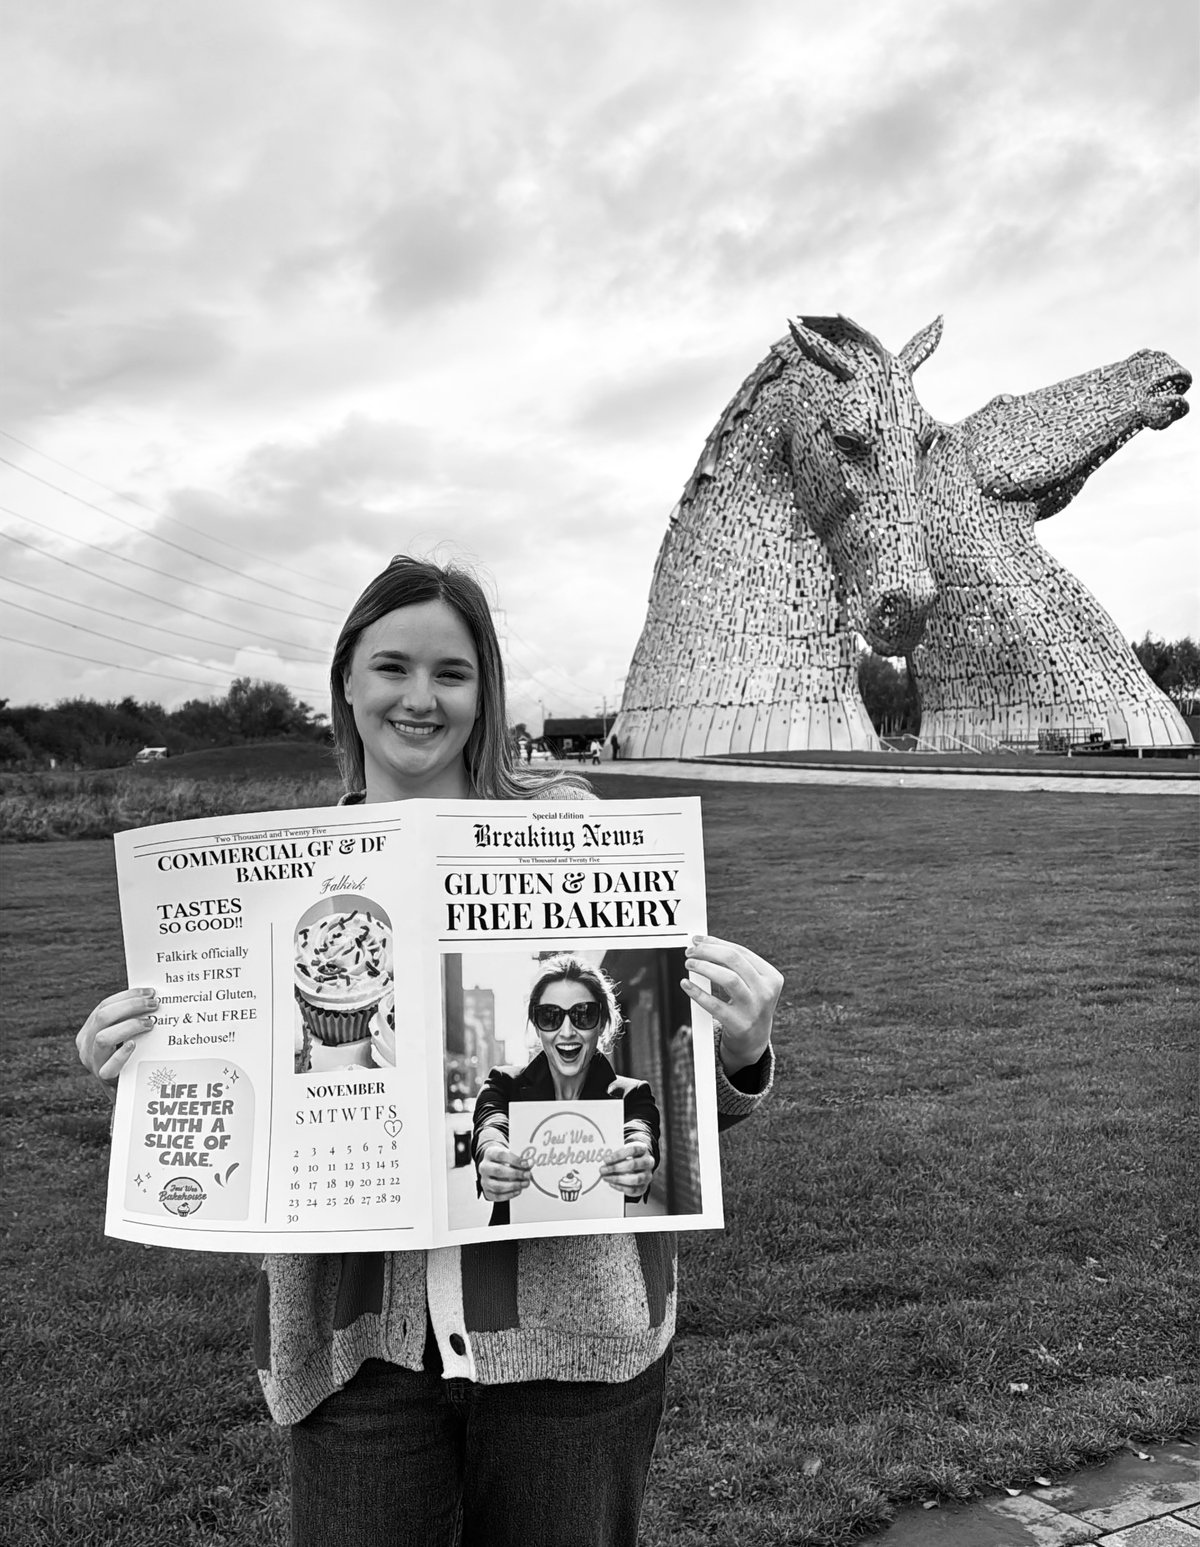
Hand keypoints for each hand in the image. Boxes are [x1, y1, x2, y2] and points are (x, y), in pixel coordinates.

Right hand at [76, 987, 158, 1088]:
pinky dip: (122, 1054)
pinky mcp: (103, 1079)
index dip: (128, 996)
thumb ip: (128, 1021)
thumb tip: (152, 998)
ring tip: (149, 1024)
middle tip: (154, 1005)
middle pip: (103, 1017)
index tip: (150, 992)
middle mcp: (86, 1045)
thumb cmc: (129, 1058)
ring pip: (103, 1038)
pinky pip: (109, 1067)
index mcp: (89, 1031)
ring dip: (129, 1026)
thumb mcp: (122, 1037)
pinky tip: (134, 1045)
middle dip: (131, 1006)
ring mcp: (93, 1062)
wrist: (126, 1093)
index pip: (104, 1006)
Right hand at [477, 1143, 532, 1204]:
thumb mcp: (509, 1154)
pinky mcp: (487, 1191)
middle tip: (527, 1175)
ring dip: (514, 1185)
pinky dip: (509, 1194)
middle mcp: (484, 1167)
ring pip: (497, 1186)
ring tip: (525, 1184)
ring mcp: (484, 1180)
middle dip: (516, 1174)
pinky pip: (497, 1196)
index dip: (514, 1160)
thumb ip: (518, 1160)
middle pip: (498, 1171)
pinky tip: (518, 1190)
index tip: (526, 1164)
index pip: (501, 1155)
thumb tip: (529, 1165)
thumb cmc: (503, 1159)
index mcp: (490, 1154)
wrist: (492, 1165)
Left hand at [600, 1141, 654, 1197]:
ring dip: (618, 1179)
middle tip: (603, 1170)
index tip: (606, 1159)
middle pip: (634, 1164)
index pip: (633, 1150)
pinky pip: (633, 1189)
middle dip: (616, 1168)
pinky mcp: (644, 1187)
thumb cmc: (629, 1156)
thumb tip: (605, 1162)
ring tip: (606, 1177)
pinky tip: (612, 1183)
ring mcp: (647, 1176)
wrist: (639, 1166)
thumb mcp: (624, 1151)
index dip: (619, 1155)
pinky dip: (621, 1187)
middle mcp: (648, 1162)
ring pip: (635, 1179)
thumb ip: (616, 1155)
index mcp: (644, 1149)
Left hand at [682, 935, 782, 1074]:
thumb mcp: (751, 984)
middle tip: (690, 952)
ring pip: (728, 979)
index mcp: (771, 977)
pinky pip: (715, 1005)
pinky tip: (686, 984)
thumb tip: (702, 943)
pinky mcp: (739, 1024)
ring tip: (689, 964)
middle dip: (708, 951)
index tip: (697, 940)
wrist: (754, 1041)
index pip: (741, 952)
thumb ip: (733, 965)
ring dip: (705, 967)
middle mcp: (766, 991)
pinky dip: (697, 992)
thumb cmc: (747, 1005)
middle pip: (734, 960)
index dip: (716, 943)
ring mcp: (754, 1009)